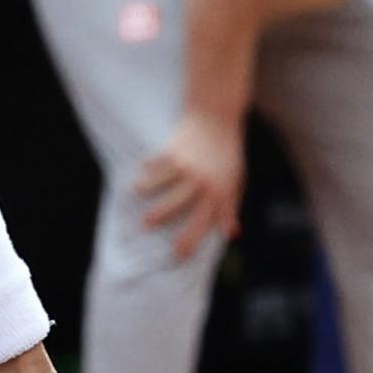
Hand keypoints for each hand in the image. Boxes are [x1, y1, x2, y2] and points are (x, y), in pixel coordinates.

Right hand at [133, 112, 244, 262]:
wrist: (217, 116)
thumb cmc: (228, 152)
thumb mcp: (236, 180)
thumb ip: (232, 207)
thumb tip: (232, 234)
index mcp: (218, 191)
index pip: (202, 223)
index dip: (190, 241)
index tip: (177, 255)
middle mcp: (202, 181)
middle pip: (176, 206)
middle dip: (159, 218)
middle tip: (144, 227)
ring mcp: (186, 166)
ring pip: (159, 185)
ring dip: (145, 190)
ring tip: (135, 193)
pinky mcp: (173, 151)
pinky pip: (155, 164)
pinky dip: (147, 168)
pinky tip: (141, 171)